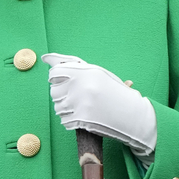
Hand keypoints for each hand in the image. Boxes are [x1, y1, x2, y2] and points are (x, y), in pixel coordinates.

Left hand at [40, 53, 156, 158]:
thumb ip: (70, 63)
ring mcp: (81, 102)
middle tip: (77, 98)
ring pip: (58, 107)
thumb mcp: (96, 73)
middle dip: (62, 96)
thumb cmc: (113, 92)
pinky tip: (82, 117)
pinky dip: (70, 121)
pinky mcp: (82, 119)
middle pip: (54, 91)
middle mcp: (82, 84)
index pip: (54, 73)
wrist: (134, 115)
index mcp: (86, 71)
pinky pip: (64, 120)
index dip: (57, 79)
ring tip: (81, 107)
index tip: (63, 82)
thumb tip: (45, 58)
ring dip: (66, 109)